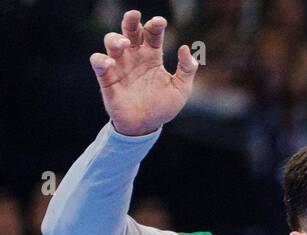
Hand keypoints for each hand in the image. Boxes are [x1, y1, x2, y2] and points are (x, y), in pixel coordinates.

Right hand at [91, 10, 198, 136]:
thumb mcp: (181, 88)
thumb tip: (186, 48)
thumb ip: (187, 69)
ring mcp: (119, 65)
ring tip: (125, 44)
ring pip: (112, 42)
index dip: (155, 26)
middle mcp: (134, 56)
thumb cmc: (163, 106)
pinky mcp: (107, 78)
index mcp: (152, 56)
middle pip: (129, 31)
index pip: (152, 34)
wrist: (146, 126)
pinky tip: (110, 63)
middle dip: (131, 21)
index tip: (160, 22)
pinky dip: (101, 59)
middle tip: (135, 15)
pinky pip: (98, 61)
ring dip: (116, 38)